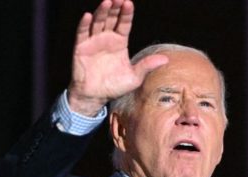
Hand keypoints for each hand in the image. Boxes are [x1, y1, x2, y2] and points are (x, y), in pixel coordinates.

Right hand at [67, 0, 167, 115]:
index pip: (124, 24)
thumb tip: (166, 59)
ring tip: (107, 2)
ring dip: (102, 12)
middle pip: (111, 19)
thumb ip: (147, 65)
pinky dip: (84, 24)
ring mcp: (93, 41)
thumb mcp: (134, 77)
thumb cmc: (115, 86)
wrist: (95, 96)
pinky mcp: (81, 47)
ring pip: (98, 22)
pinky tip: (88, 16)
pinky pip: (82, 33)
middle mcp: (107, 38)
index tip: (129, 3)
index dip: (126, 14)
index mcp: (120, 42)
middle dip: (115, 8)